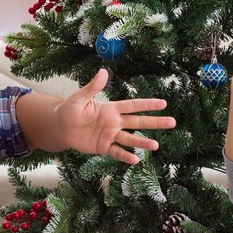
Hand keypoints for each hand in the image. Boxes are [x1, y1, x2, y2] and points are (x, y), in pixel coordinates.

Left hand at [54, 68, 175, 164]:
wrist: (60, 127)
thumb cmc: (69, 109)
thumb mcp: (80, 98)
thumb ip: (92, 87)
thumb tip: (104, 71)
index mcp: (111, 108)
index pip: (133, 105)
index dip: (148, 104)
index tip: (164, 103)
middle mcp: (114, 122)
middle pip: (138, 122)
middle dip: (155, 122)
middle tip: (172, 123)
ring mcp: (110, 135)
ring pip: (130, 139)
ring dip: (142, 142)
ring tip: (156, 146)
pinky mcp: (103, 147)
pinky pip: (116, 152)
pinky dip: (125, 156)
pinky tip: (136, 160)